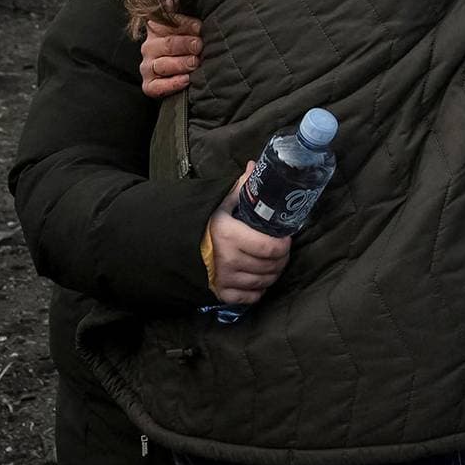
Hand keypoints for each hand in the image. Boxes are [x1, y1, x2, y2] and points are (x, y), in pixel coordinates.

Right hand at [141, 13, 202, 98]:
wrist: (182, 70)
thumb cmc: (187, 43)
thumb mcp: (184, 24)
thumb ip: (177, 11)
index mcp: (156, 28)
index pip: (168, 23)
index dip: (185, 25)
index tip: (200, 27)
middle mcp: (149, 47)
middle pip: (167, 44)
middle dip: (185, 44)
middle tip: (199, 45)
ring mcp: (148, 67)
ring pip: (162, 64)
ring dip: (180, 63)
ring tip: (195, 62)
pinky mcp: (149, 85)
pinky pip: (157, 87)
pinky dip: (172, 84)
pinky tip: (186, 80)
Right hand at [206, 164, 291, 305]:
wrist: (178, 244)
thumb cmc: (205, 222)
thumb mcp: (221, 202)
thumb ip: (241, 187)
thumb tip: (255, 166)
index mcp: (231, 236)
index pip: (270, 248)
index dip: (284, 245)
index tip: (286, 238)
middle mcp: (229, 260)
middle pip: (270, 266)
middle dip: (282, 258)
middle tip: (282, 251)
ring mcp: (225, 279)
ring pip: (263, 282)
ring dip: (273, 273)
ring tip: (273, 263)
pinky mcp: (221, 293)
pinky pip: (250, 297)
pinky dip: (259, 290)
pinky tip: (259, 279)